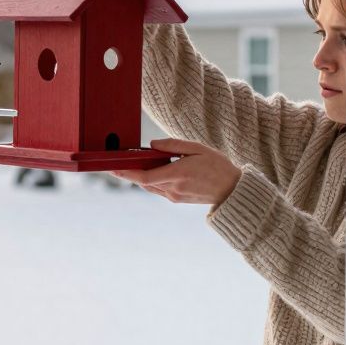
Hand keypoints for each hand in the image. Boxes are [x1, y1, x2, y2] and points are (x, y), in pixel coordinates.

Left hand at [112, 139, 241, 206]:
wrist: (232, 190)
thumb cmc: (217, 166)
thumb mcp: (198, 148)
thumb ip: (173, 145)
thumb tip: (152, 145)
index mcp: (178, 174)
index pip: (144, 176)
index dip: (126, 173)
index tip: (113, 168)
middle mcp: (173, 188)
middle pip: (143, 182)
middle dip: (129, 173)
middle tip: (117, 163)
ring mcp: (175, 196)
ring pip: (149, 186)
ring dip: (140, 176)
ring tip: (131, 164)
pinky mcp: (177, 199)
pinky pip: (158, 189)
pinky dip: (151, 179)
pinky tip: (151, 170)